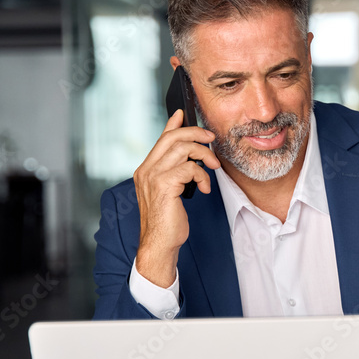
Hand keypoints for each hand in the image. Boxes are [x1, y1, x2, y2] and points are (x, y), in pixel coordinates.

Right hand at [133, 109, 218, 287]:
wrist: (159, 244)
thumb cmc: (167, 221)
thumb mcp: (171, 192)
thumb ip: (176, 172)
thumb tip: (188, 157)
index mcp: (146, 170)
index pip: (160, 139)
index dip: (173, 124)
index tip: (184, 113)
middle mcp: (145, 170)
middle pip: (172, 138)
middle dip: (195, 134)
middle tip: (211, 140)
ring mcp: (152, 176)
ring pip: (182, 148)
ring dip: (204, 154)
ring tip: (213, 167)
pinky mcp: (164, 185)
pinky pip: (189, 167)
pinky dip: (202, 175)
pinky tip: (205, 188)